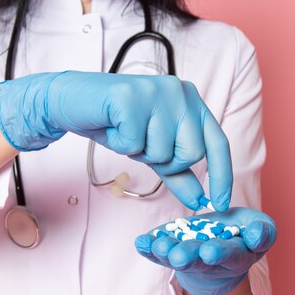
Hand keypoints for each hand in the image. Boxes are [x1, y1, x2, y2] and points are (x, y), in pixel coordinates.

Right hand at [0, 71, 232, 210]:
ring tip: (125, 131)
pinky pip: (135, 144)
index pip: (217, 142)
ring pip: (162, 152)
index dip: (222, 175)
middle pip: (191, 153)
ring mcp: (156, 92)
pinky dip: (121, 144)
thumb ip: (178, 172)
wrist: (72, 100)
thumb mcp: (151, 149)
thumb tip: (200, 198)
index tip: (222, 203)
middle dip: (165, 161)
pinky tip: (112, 127)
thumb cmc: (115, 123)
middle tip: (142, 145)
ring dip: (139, 152)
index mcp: (190, 100)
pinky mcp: (131, 98)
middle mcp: (179, 91)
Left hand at [134, 207, 276, 294]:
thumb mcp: (259, 229)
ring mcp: (188, 259)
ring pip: (176, 258)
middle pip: (199, 261)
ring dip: (165, 253)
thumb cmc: (242, 234)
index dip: (221, 253)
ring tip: (158, 247)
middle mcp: (210, 262)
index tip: (210, 251)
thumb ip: (262, 232)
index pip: (231, 256)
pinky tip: (141, 243)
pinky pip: (157, 253)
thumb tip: (255, 236)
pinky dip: (148, 248)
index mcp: (237, 255)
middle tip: (179, 255)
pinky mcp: (169, 253)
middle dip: (189, 257)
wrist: (219, 248)